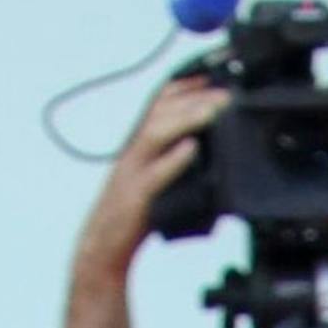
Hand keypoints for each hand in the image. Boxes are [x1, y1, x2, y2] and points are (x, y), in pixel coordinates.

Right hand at [76, 77, 231, 282]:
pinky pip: (154, 174)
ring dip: (185, 119)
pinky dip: (174, 159)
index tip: (211, 77)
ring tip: (212, 110)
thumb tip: (209, 151)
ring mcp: (131, 174)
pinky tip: (193, 148)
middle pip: (158, 113)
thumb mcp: (158, 183)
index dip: (182, 88)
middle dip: (192, 98)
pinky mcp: (135, 198)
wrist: (103, 250)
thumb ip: (177, 165)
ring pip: (154, 135)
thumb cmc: (136, 217)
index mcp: (139, 148)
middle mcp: (133, 154)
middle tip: (225, 93)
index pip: (157, 106)